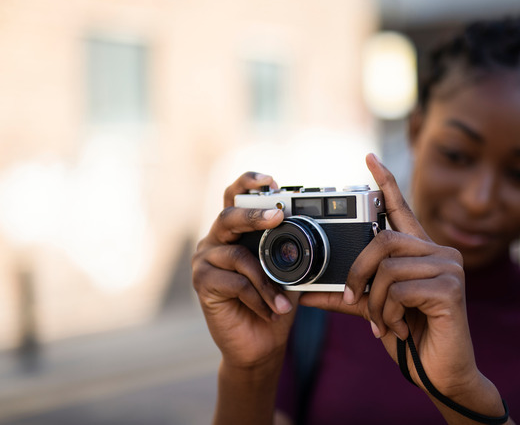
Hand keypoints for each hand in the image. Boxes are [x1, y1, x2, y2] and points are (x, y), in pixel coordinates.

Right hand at [192, 172, 296, 368]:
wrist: (261, 344)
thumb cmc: (275, 303)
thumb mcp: (291, 272)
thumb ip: (293, 249)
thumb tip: (313, 229)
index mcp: (237, 231)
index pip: (236, 196)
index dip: (249, 184)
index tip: (271, 181)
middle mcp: (216, 240)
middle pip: (229, 216)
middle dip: (255, 215)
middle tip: (278, 216)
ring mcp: (205, 260)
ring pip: (238, 256)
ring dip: (267, 282)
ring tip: (285, 302)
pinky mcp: (201, 282)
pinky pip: (235, 282)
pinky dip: (258, 297)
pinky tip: (271, 311)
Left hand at [301, 154, 505, 420]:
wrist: (443, 375)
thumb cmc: (412, 340)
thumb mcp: (373, 312)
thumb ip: (347, 296)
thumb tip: (305, 292)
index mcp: (421, 254)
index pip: (402, 209)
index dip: (385, 183)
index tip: (368, 157)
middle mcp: (440, 253)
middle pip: (384, 240)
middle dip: (359, 272)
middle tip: (356, 299)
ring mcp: (449, 269)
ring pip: (388, 268)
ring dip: (375, 303)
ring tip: (383, 323)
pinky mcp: (451, 289)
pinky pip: (399, 290)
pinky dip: (388, 314)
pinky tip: (398, 329)